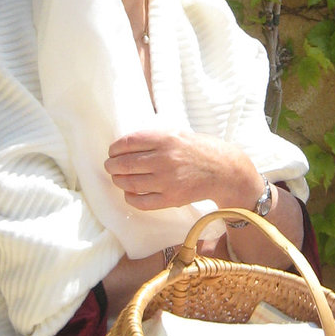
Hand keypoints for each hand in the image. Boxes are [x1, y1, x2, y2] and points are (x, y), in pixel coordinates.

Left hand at [105, 131, 261, 211]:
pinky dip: (130, 197)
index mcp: (166, 139)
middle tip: (110, 166)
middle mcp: (165, 159)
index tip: (112, 151)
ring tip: (118, 178)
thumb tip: (125, 145)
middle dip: (112, 166)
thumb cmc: (200, 149)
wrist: (224, 171)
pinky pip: (141, 201)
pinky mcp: (171, 199)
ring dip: (118, 181)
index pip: (128, 143)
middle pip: (125, 164)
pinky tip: (129, 193)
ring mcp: (167, 181)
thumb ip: (154, 137)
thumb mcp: (178, 133)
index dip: (114, 148)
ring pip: (130, 183)